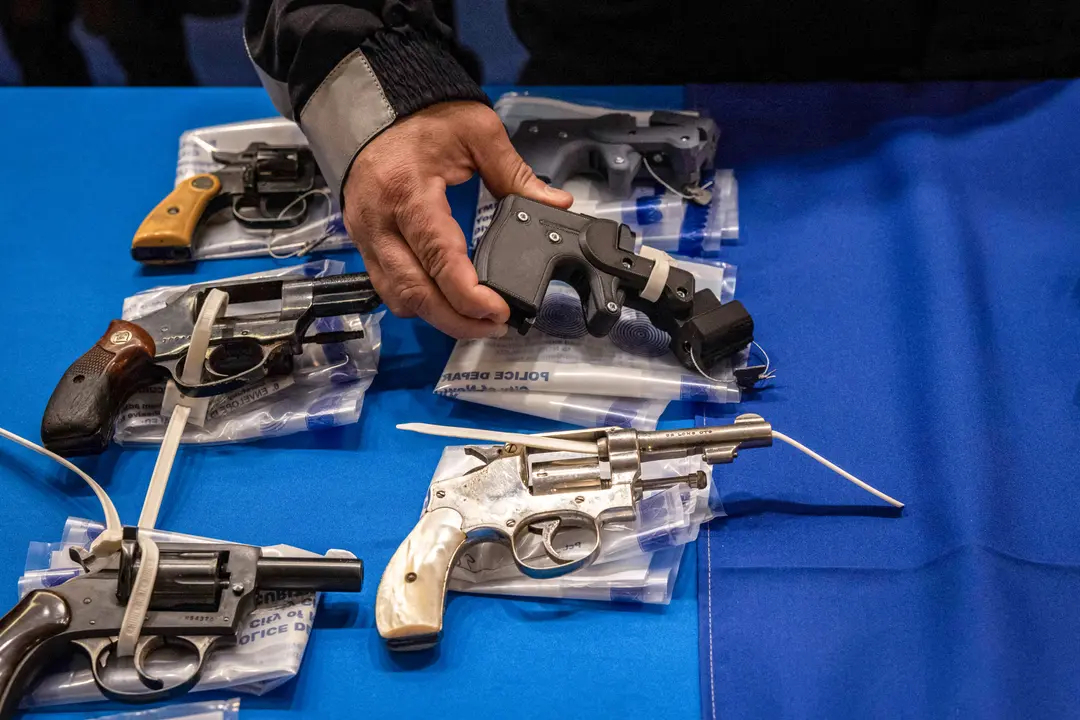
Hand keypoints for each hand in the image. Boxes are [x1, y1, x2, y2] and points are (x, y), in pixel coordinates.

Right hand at [342, 101, 572, 337]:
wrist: (375, 104)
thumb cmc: (423, 116)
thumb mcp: (477, 132)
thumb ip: (516, 174)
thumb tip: (555, 204)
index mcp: (408, 190)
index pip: (438, 257)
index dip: (468, 295)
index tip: (498, 311)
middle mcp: (379, 220)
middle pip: (415, 292)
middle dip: (457, 320)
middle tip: (494, 326)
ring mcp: (366, 234)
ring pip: (398, 297)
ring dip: (436, 316)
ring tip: (475, 319)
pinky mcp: (362, 241)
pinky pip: (387, 286)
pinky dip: (418, 301)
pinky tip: (446, 300)